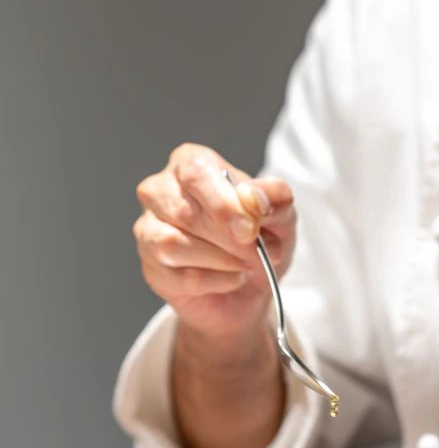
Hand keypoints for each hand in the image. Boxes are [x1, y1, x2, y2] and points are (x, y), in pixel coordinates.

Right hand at [134, 143, 296, 339]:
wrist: (253, 284)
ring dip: (221, 260)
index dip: (223, 204)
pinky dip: (217, 281)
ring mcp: (149, 229)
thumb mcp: (281, 212)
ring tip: (247, 263)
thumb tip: (253, 197)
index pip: (195, 174)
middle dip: (228, 238)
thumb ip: (275, 196)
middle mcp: (160, 190)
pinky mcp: (151, 267)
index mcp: (191, 163)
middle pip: (184, 212)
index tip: (250, 230)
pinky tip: (234, 278)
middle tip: (258, 252)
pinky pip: (180, 276)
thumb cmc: (261, 237)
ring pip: (173, 245)